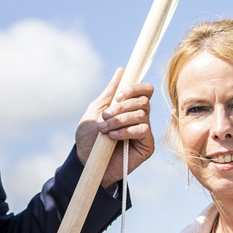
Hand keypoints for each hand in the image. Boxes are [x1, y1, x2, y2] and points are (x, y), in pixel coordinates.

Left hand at [75, 67, 154, 187]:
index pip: (145, 90)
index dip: (135, 88)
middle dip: (123, 106)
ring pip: (142, 115)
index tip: (119, 95)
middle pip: (144, 101)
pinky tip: (112, 136)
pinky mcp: (146, 146)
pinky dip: (126, 131)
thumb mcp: (95, 111)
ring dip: (120, 120)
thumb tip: (122, 71)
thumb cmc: (89, 137)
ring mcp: (145, 132)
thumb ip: (109, 93)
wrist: (86, 162)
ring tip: (103, 129)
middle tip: (106, 116)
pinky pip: (142, 131)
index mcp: (130, 107)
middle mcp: (141, 117)